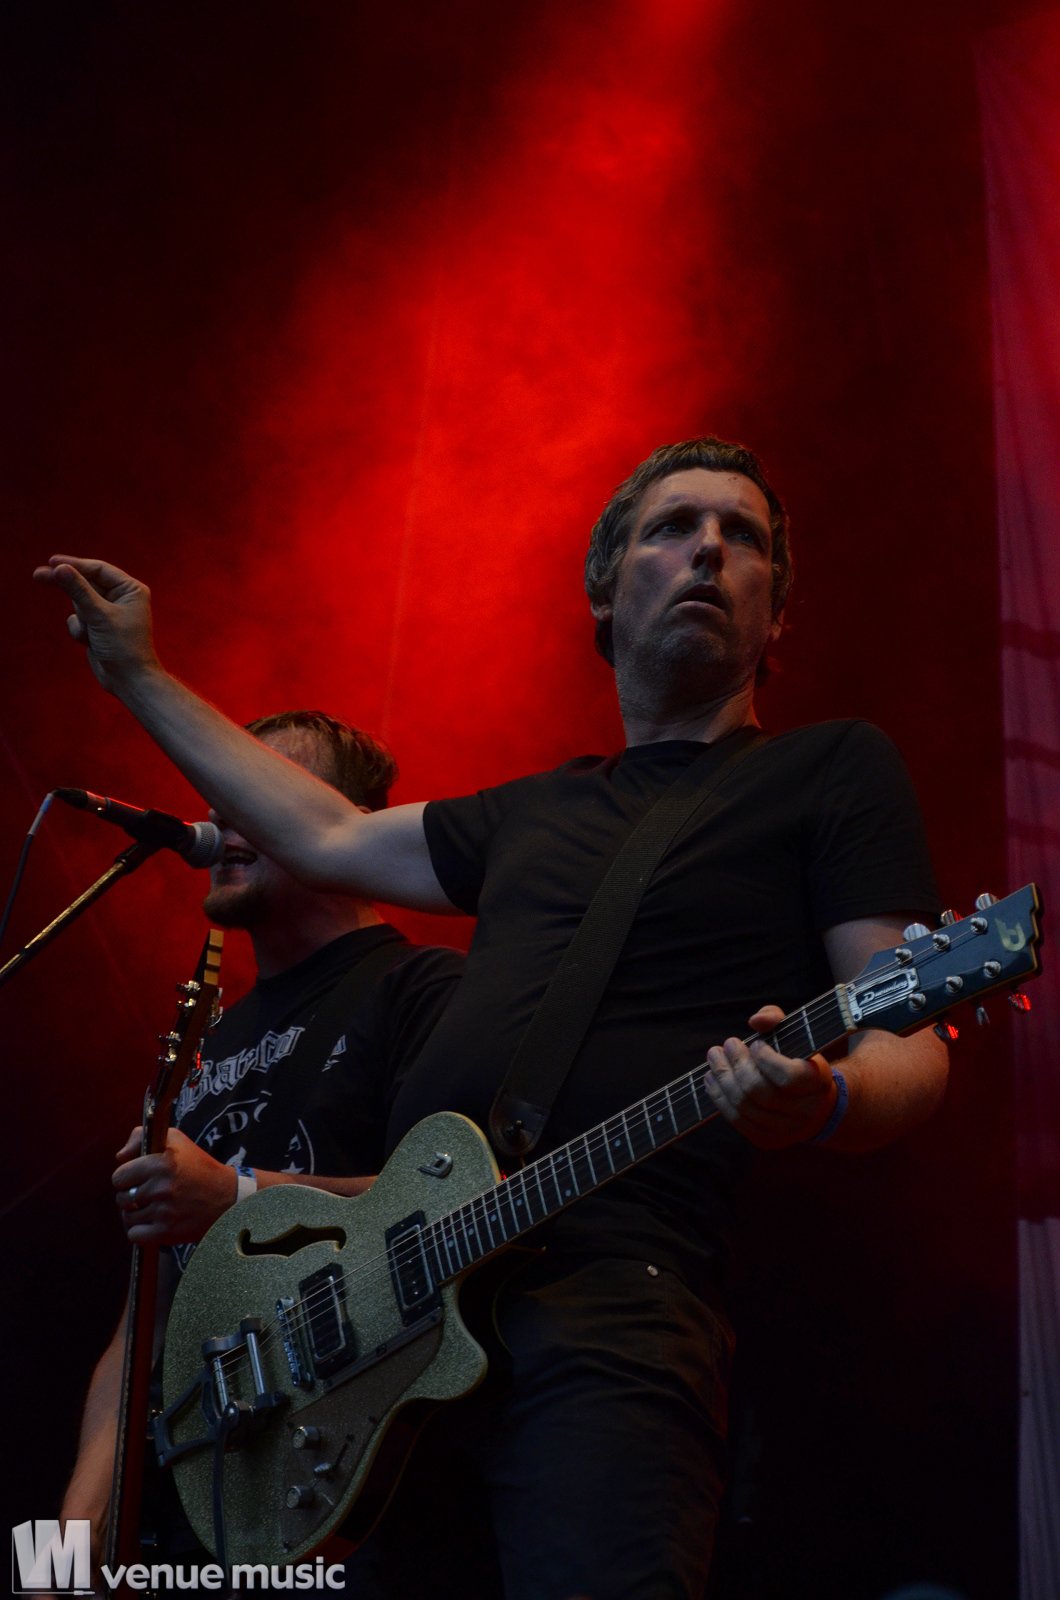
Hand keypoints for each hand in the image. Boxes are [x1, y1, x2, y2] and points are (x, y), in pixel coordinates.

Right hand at [32, 555, 159, 693]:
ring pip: (79, 603)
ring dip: (80, 618)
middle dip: (67, 586)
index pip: (98, 569)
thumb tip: (59, 568)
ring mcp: (108, 613)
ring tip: (91, 632)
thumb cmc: (123, 646)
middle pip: (85, 583)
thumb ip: (78, 591)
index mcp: (130, 589)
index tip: (52, 562)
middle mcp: (121, 598)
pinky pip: (78, 620)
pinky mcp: (97, 627)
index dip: (74, 565)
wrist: (128, 680)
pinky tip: (89, 642)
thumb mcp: (99, 615)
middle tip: (39, 576)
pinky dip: (80, 630)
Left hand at [113, 1125, 236, 1244]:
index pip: (119, 1176)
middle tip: (147, 1194)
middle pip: (121, 1198)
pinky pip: (134, 1235)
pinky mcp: (167, 1232)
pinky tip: (153, 1223)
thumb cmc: (198, 1167)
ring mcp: (164, 1212)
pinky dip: (140, 1232)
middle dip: (130, 1196)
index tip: (137, 1179)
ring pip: (127, 1217)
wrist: (227, 1198)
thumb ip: (141, 1138)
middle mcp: (162, 1187)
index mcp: (162, 1163)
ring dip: (136, 1214)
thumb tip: (119, 1156)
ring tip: (152, 1208)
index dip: (126, 1178)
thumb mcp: (175, 1140)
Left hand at [701, 1004, 836, 1149]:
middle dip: (737, 1065)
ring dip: (723, 1078)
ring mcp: (785, 1130)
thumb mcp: (797, 1037)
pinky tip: (712, 1078)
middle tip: (727, 1044)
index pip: (789, 1077)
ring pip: (744, 1106)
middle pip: (760, 1092)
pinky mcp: (766, 1139)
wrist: (815, 1106)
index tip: (756, 1044)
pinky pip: (737, 1120)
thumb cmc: (800, 1062)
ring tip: (714, 1057)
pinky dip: (719, 1097)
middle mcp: (804, 1111)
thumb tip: (756, 1021)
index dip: (766, 1059)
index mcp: (817, 1084)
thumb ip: (777, 1019)